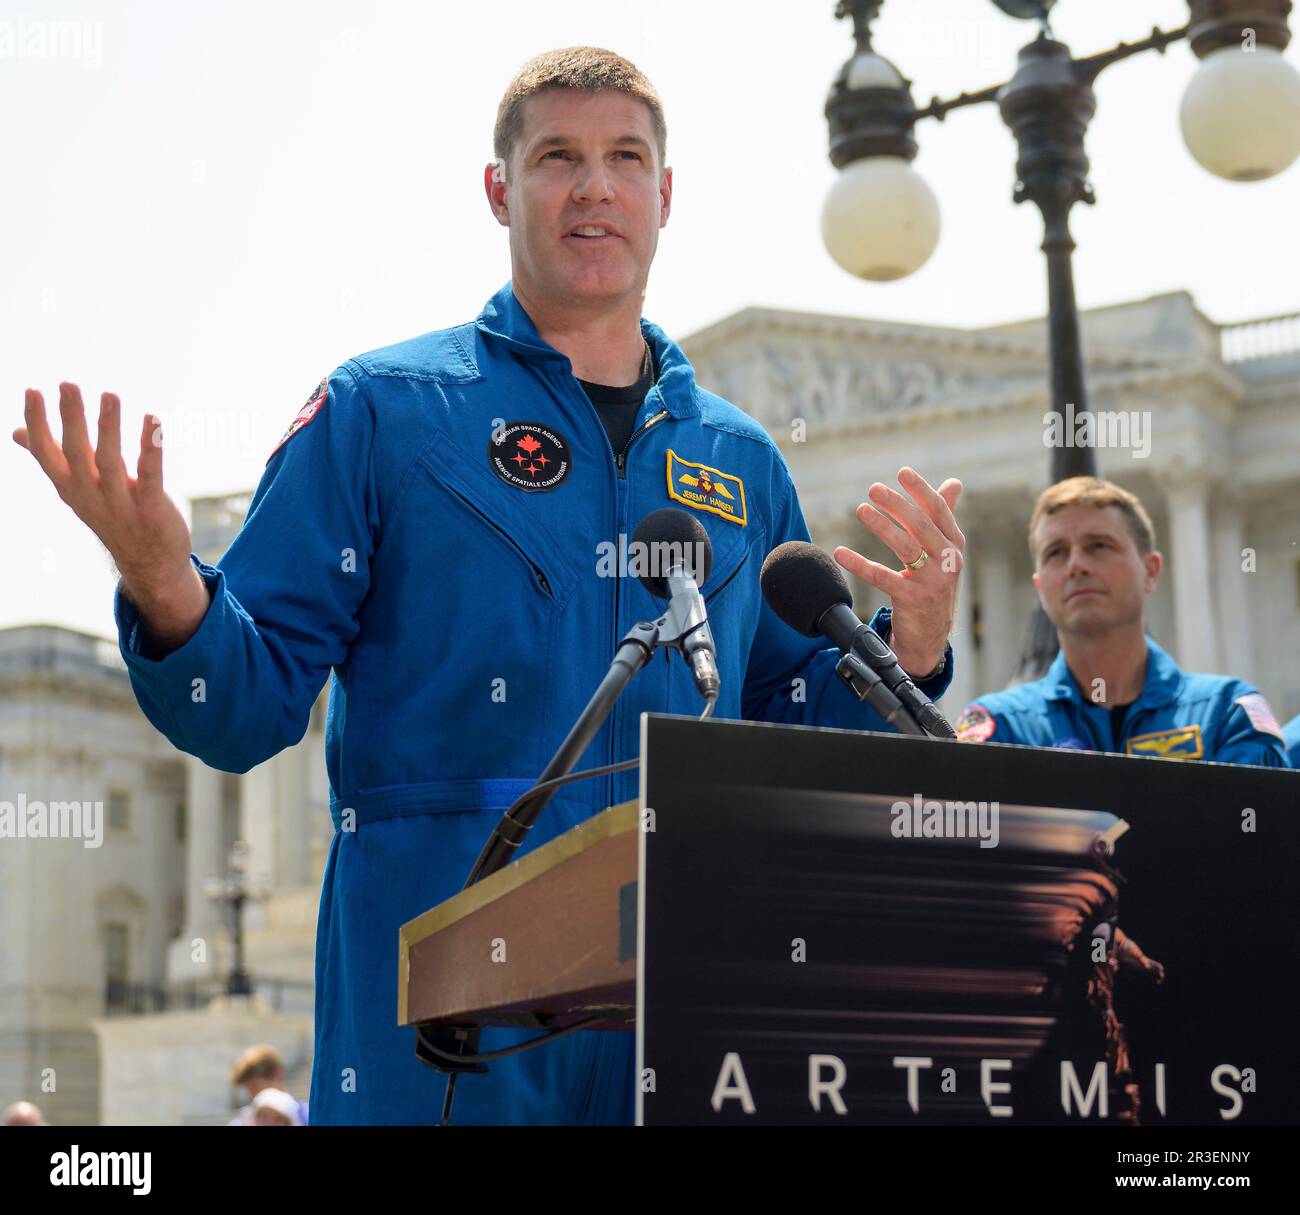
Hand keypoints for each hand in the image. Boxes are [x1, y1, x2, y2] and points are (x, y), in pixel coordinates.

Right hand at [14, 383, 206, 646]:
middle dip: (71, 418)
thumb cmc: (113, 516)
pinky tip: (153, 421)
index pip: (45, 453)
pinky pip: (150, 475)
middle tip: (68, 384)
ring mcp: (120, 503)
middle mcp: (90, 495)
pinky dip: (151, 448)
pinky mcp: (151, 509)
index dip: (37, 423)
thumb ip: (53, 458)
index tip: (32, 391)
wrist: (150, 566)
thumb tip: (15, 432)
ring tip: (109, 395)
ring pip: (110, 462)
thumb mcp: (78, 489)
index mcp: (70, 487)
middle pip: (76, 453)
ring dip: (109, 428)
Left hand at [833, 467, 963, 677]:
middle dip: (897, 504)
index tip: (902, 472)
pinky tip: (841, 552)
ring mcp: (932, 581)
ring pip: (905, 546)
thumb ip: (944, 517)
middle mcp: (948, 561)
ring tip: (861, 509)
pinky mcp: (913, 600)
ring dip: (881, 525)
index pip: (939, 511)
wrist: (930, 635)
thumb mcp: (944, 552)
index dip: (921, 490)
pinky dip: (859, 564)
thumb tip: (954, 482)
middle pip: (921, 525)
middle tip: (873, 489)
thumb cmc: (934, 585)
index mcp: (955, 544)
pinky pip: (882, 577)